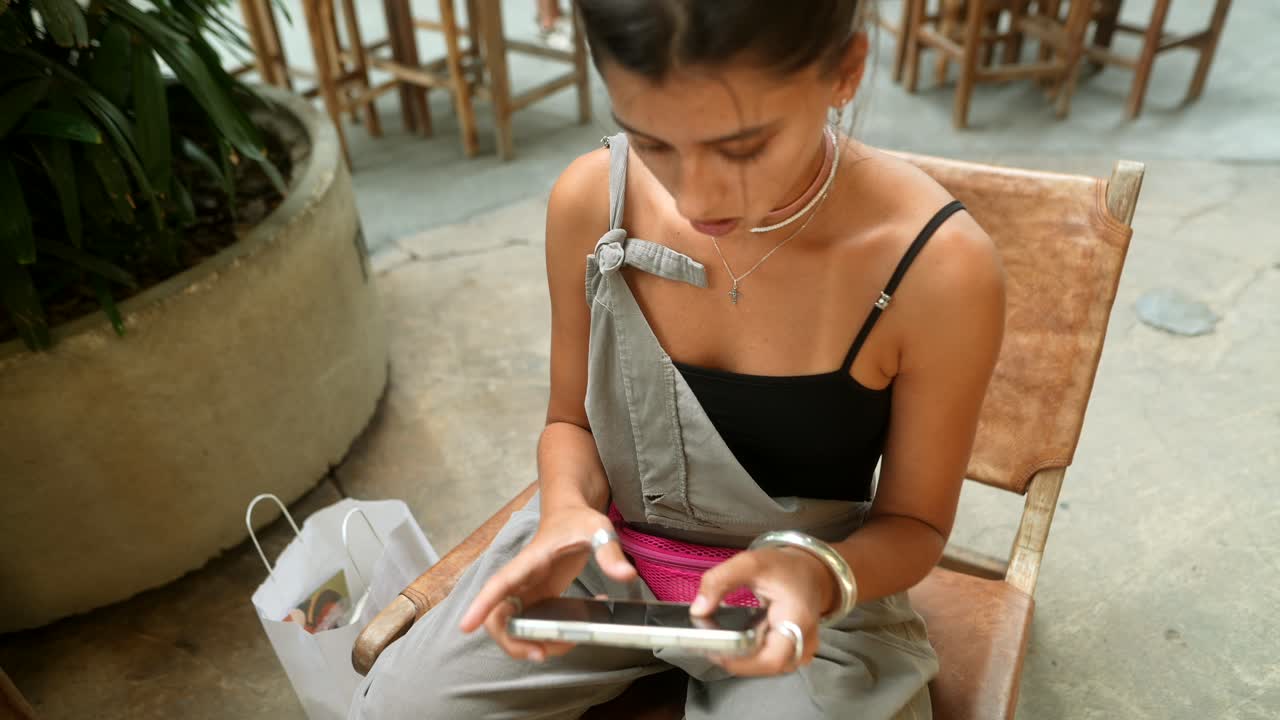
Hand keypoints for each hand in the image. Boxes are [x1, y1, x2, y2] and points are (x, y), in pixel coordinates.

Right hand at [459, 504, 636, 661]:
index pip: (499, 584)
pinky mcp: (538, 599)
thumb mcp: (598, 529)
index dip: (481, 605)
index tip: (466, 626)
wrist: (571, 515)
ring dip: (531, 644)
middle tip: (541, 653)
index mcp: (530, 562)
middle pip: (498, 617)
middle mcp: (522, 580)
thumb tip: (625, 575)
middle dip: (512, 641)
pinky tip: (576, 630)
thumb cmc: (578, 520)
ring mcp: (528, 592)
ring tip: (567, 642)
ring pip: (513, 627)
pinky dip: (547, 637)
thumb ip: (609, 552)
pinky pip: (531, 626)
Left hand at [690, 547, 836, 675]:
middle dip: (736, 658)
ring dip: (743, 657)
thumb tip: (698, 611)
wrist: (811, 571)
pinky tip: (737, 640)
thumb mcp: (750, 563)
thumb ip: (720, 581)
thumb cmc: (784, 568)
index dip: (740, 662)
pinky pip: (769, 660)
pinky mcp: (794, 652)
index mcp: (797, 621)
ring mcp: (801, 651)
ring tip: (722, 640)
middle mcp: (804, 643)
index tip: (715, 651)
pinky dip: (751, 653)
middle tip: (712, 643)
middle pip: (766, 666)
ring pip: (766, 665)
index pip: (770, 660)